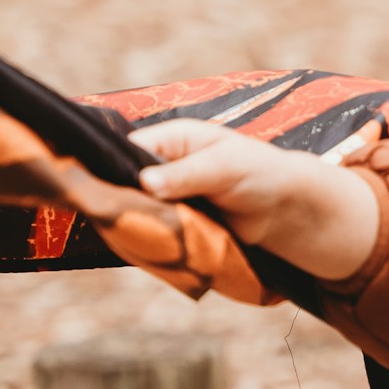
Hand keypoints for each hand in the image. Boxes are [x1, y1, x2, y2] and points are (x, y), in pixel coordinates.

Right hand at [135, 118, 381, 284]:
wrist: (286, 210)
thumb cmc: (260, 173)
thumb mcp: (224, 166)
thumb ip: (186, 174)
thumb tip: (146, 182)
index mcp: (171, 140)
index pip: (127, 150)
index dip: (111, 170)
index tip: (102, 194)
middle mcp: (163, 166)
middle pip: (125, 184)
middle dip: (124, 203)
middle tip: (123, 223)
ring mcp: (167, 197)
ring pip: (137, 212)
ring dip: (140, 226)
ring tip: (139, 238)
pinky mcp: (176, 223)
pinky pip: (154, 232)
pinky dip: (154, 240)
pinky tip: (151, 248)